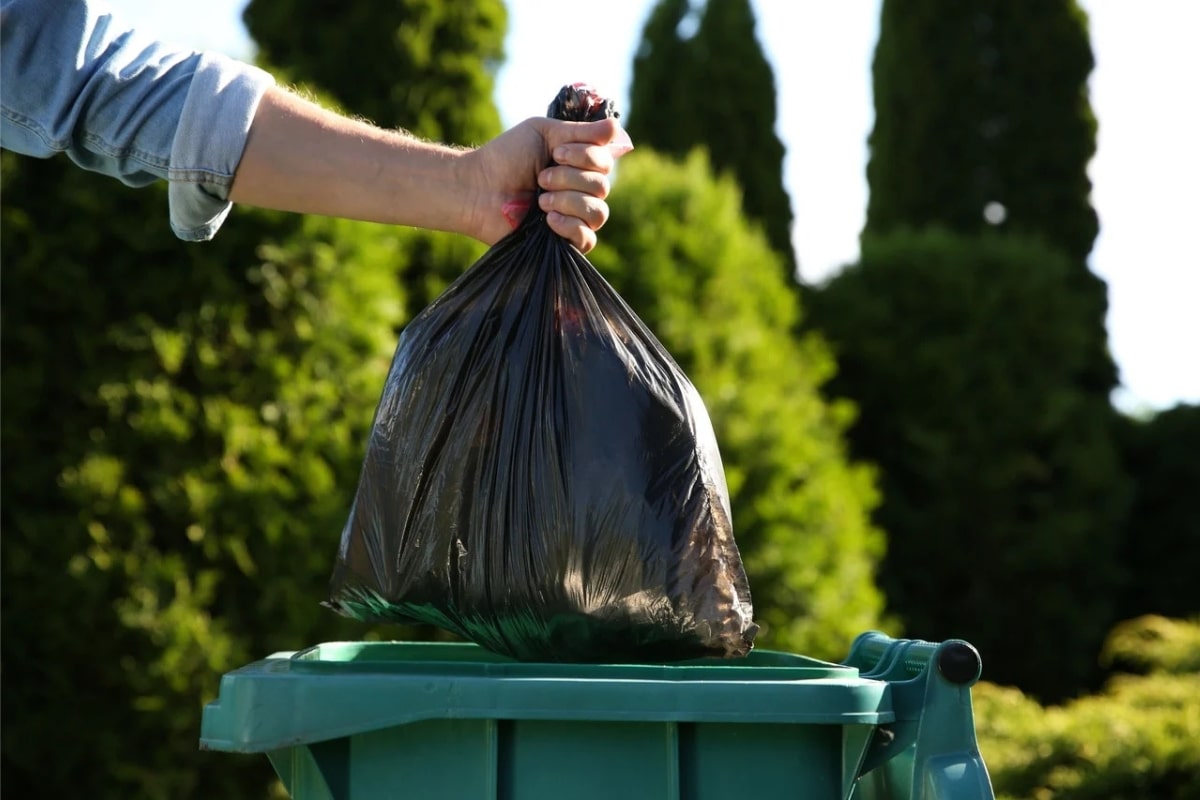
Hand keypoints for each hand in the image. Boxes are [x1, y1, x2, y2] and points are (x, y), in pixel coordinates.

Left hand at [462, 116, 633, 252]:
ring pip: (598, 213)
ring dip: (568, 201)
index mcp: (579, 165)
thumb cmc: (505, 158)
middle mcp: (581, 191)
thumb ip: (580, 132)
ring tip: (540, 200)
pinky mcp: (564, 243)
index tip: (556, 153)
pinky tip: (548, 220)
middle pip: (602, 186)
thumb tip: (615, 125)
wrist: (477, 188)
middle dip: (570, 179)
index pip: (605, 161)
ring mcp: (574, 218)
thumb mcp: (543, 133)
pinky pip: (587, 239)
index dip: (585, 156)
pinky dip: (570, 226)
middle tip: (540, 178)